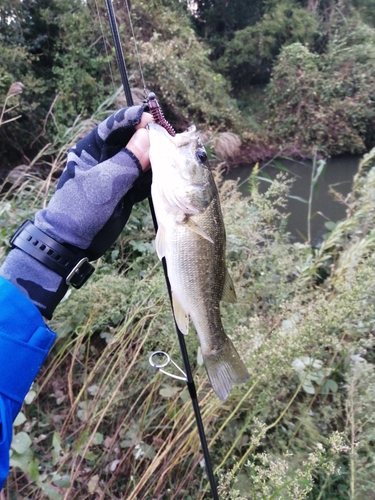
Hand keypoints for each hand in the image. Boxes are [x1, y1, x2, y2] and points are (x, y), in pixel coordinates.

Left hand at [0, 105, 153, 318]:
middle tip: (170, 139)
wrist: (72, 242)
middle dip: (150, 139)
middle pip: (132, 140)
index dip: (135, 120)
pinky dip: (154, 177)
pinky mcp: (124, 190)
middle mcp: (106, 157)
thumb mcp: (106, 183)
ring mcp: (117, 174)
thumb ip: (128, 160)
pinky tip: (167, 176)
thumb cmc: (82, 209)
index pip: (116, 125)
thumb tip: (147, 134)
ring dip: (156, 159)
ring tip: (173, 157)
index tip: (154, 119)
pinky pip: (143, 178)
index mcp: (93, 148)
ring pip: (140, 159)